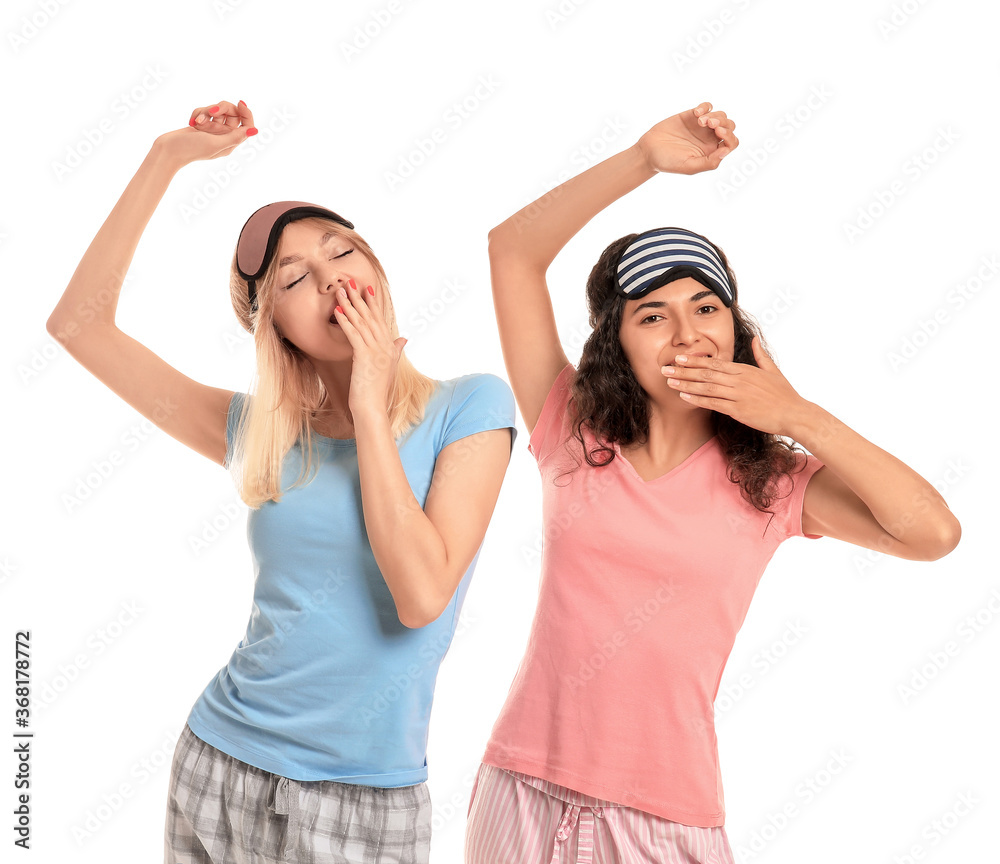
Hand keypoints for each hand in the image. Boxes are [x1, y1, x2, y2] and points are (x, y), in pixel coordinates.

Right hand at [152, 100, 256, 169]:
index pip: (247, 124)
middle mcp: (224, 135)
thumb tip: (255, 131)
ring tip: (197, 122)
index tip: (240, 103)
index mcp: (231, 142)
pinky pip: (205, 111)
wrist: (168, 149)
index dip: (246, 113)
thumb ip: (235, 137)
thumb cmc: (192, 149)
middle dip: (221, 108)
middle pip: (232, 113)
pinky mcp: (202, 124)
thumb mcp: (216, 143)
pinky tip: (191, 123)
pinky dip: (198, 113)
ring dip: (206, 111)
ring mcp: (213, 129)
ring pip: (217, 110)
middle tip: (212, 111)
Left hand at [334, 280, 407, 419]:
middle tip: (350, 282)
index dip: (373, 304)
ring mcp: (375, 350)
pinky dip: (345, 321)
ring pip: (361, 322)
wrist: (372, 406)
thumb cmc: (377, 390)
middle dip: (360, 298)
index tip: (367, 289)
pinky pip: (353, 334)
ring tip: (340, 291)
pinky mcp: (364, 356)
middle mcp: (384, 346)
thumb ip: (396, 350)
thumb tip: (404, 338)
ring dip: (350, 305)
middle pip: (370, 317)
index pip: (380, 320)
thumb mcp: (389, 367)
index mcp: (389, 347)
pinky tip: (338, 312)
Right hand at [635, 102, 737, 175]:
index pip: (731, 142)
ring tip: (700, 121)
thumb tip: (726, 151)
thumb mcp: (689, 167)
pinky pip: (707, 107)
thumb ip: (709, 162)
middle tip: (709, 125)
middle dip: (723, 123)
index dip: (730, 136)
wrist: (649, 151)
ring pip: (720, 116)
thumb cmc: (668, 162)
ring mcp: (702, 127)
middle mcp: (710, 139)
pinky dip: (705, 107)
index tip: (718, 133)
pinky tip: (696, 113)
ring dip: (714, 116)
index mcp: (712, 152)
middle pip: (729, 126)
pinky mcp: (692, 116)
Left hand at [662, 337, 808, 435]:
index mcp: (745, 370)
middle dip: (683, 370)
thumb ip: (761, 355)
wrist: (795, 413)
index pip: (715, 363)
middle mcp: (739, 380)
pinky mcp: (739, 410)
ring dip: (686, 384)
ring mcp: (738, 395)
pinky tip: (684, 397)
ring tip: (669, 381)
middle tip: (665, 368)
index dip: (695, 360)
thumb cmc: (784, 394)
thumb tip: (755, 340)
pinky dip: (698, 399)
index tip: (679, 357)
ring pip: (706, 387)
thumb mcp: (773, 370)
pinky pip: (714, 403)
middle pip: (706, 373)